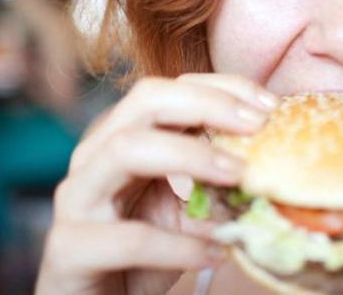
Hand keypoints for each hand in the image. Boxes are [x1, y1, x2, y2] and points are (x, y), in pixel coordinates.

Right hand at [35, 73, 278, 294]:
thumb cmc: (141, 254)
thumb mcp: (185, 212)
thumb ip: (216, 187)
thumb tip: (273, 171)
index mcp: (123, 136)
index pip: (171, 89)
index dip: (222, 88)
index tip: (270, 105)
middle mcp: (95, 155)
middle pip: (145, 100)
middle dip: (207, 104)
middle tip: (256, 126)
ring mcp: (77, 198)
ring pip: (125, 149)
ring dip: (191, 157)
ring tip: (238, 175)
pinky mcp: (70, 249)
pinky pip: (128, 238)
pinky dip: (178, 245)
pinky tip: (215, 252)